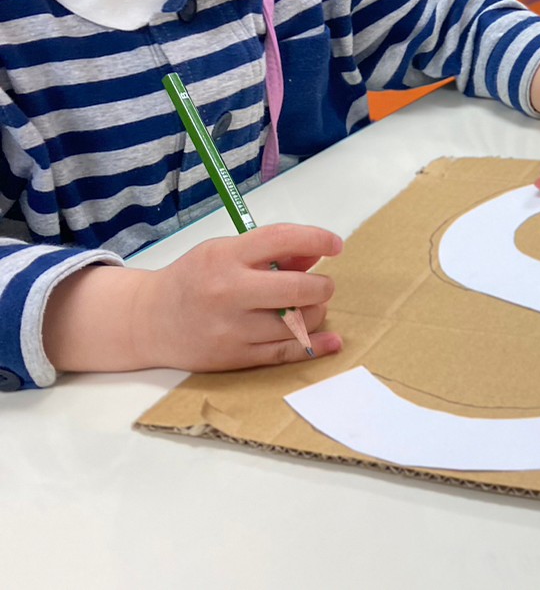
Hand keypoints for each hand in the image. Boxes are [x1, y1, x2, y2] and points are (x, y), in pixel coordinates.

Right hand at [132, 224, 342, 369]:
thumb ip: (271, 251)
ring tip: (307, 306)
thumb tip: (317, 252)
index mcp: (225, 257)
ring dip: (315, 313)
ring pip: (296, 322)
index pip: (281, 239)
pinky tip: (332, 340)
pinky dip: (315, 345)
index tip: (335, 245)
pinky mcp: (235, 357)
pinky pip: (285, 352)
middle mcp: (228, 292)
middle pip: (296, 287)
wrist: (148, 321)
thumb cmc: (194, 280)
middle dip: (322, 285)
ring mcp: (231, 328)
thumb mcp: (224, 252)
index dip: (317, 238)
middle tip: (323, 284)